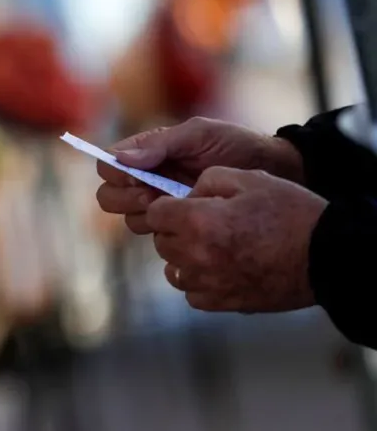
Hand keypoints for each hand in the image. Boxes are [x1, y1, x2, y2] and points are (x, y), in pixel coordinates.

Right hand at [96, 117, 302, 234]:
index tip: (139, 176)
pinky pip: (155, 235)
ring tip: (175, 208)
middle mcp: (148, 179)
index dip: (115, 172)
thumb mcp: (201, 135)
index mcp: (148, 152)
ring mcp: (161, 205)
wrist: (277, 175)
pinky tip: (188, 223)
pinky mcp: (178, 227)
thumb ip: (162, 144)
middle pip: (109, 195)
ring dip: (145, 216)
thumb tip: (122, 159)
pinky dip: (164, 231)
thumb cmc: (239, 147)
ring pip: (129, 219)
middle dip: (126, 198)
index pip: (108, 164)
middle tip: (153, 196)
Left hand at [145, 167, 327, 312]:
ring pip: (173, 270)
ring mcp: (208, 283)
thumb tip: (187, 196)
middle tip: (201, 222)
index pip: (154, 213)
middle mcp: (196, 255)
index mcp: (198, 221)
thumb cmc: (290, 212)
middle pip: (162, 241)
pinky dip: (198, 281)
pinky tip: (219, 267)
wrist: (327, 255)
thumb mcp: (249, 178)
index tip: (181, 204)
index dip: (166, 205)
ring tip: (211, 245)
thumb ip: (207, 181)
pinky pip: (192, 293)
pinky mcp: (223, 303)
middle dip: (175, 229)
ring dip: (184, 256)